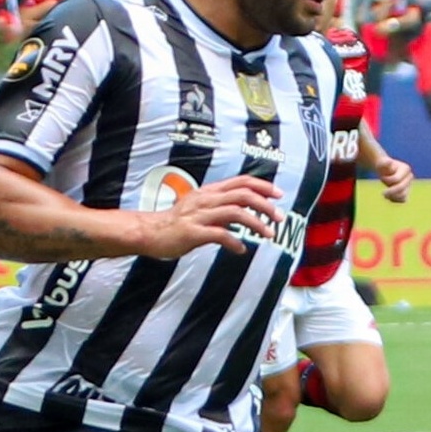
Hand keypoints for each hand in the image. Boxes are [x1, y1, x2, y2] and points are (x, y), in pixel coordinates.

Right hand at [142, 174, 286, 257]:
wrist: (150, 232)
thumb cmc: (178, 222)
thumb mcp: (202, 207)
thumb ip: (223, 207)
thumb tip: (247, 213)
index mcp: (210, 192)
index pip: (241, 181)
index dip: (263, 186)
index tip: (279, 194)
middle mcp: (206, 200)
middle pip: (243, 195)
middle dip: (266, 205)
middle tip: (280, 217)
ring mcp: (199, 215)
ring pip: (235, 212)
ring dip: (256, 223)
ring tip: (269, 234)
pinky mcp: (193, 232)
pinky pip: (219, 235)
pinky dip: (234, 242)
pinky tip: (241, 250)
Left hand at [376, 155, 412, 202]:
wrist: (386, 170)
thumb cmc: (383, 166)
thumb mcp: (382, 162)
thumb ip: (384, 162)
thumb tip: (389, 161)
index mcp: (406, 168)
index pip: (396, 179)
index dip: (387, 180)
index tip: (381, 177)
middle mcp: (409, 177)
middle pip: (401, 187)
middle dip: (391, 191)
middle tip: (382, 193)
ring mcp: (409, 185)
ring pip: (404, 195)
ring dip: (393, 197)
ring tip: (385, 196)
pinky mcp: (407, 192)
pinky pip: (403, 200)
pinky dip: (396, 200)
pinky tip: (389, 197)